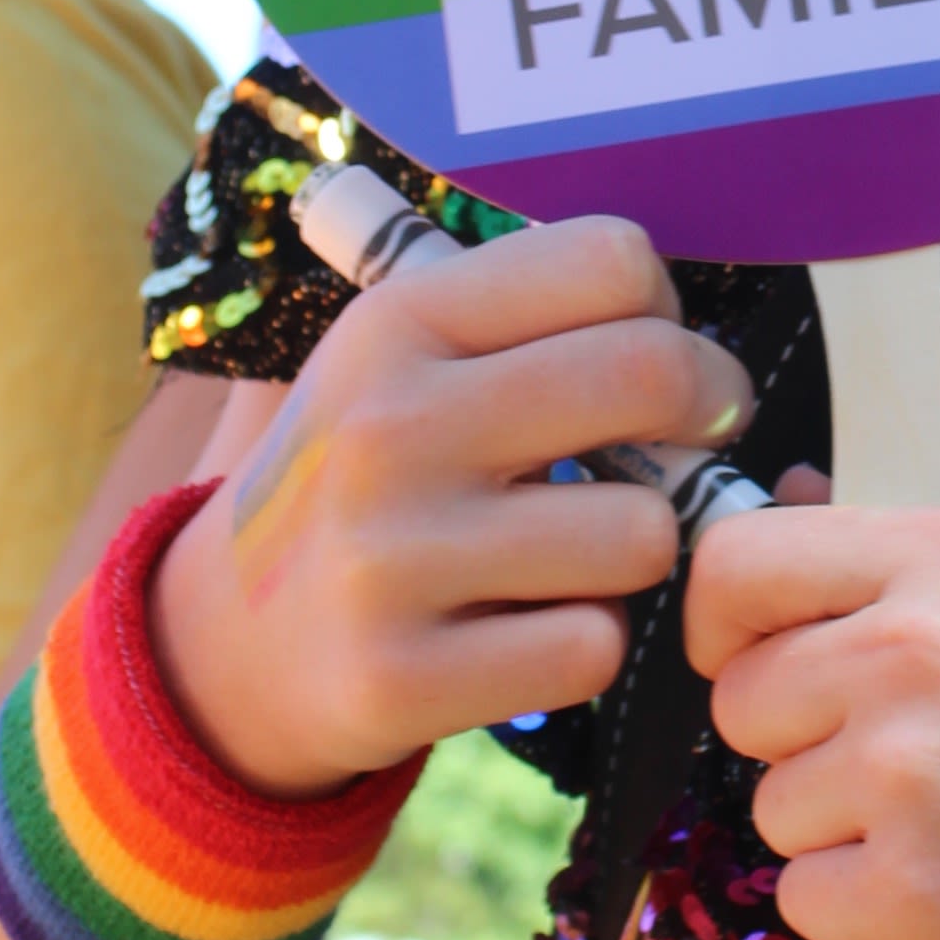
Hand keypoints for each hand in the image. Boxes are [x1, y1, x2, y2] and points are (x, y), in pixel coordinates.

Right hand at [157, 216, 753, 795]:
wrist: (229, 639)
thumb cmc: (370, 478)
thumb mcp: (403, 361)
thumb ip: (529, 319)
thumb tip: (689, 327)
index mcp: (398, 322)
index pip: (613, 261)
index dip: (669, 313)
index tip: (656, 360)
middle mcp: (388, 426)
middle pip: (652, 374)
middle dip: (710, 408)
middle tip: (693, 440)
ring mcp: (389, 558)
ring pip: (642, 534)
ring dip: (634, 551)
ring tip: (570, 553)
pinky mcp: (400, 679)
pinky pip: (591, 648)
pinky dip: (583, 643)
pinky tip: (525, 629)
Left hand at [686, 504, 939, 939]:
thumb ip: (900, 586)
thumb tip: (746, 584)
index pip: (735, 563)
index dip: (729, 624)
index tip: (761, 661)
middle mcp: (912, 650)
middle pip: (746, 705)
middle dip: (809, 746)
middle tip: (930, 768)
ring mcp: (909, 775)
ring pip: (777, 812)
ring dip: (853, 837)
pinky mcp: (918, 893)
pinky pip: (813, 902)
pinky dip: (880, 915)